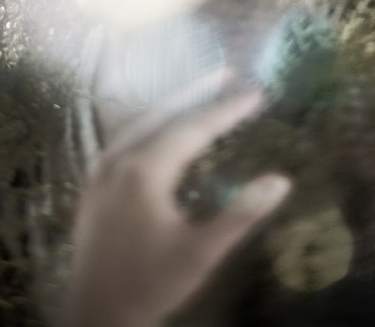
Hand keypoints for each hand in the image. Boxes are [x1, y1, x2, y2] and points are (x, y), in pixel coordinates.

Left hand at [66, 90, 291, 326]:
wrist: (94, 314)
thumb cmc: (151, 283)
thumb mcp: (200, 252)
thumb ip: (240, 214)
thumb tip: (281, 180)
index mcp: (144, 170)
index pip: (194, 128)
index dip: (227, 110)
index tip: (255, 93)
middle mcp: (119, 158)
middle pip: (164, 112)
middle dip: (197, 91)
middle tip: (227, 72)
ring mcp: (101, 167)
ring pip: (141, 121)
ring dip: (173, 103)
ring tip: (201, 90)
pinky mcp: (94, 180)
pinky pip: (126, 136)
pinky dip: (151, 122)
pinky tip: (163, 126)